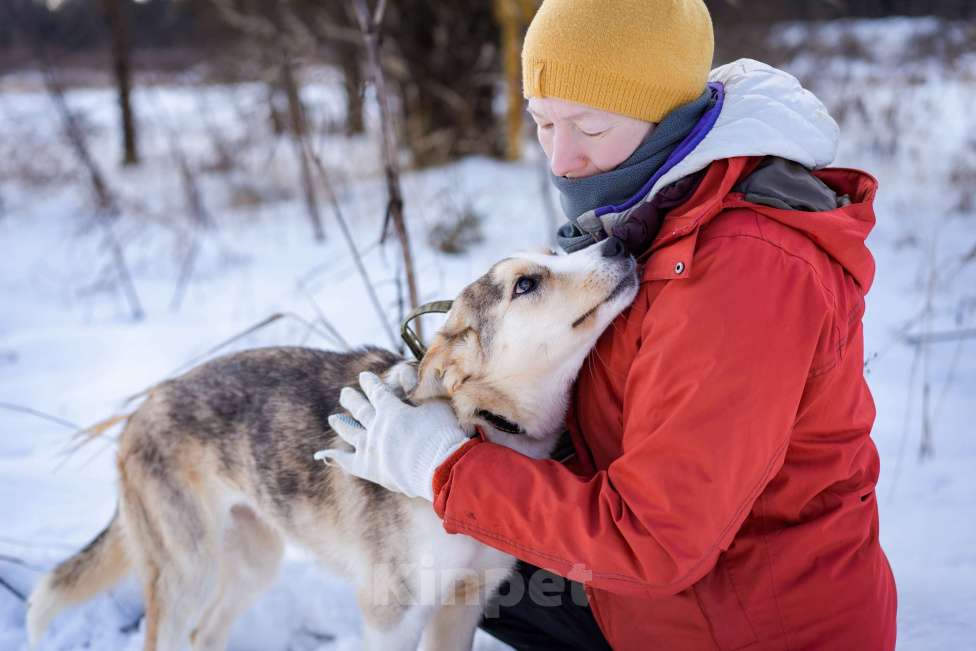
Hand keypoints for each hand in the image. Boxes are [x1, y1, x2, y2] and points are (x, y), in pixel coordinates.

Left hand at [314, 371, 468, 500]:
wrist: (440, 470)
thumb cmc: (443, 434)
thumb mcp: (436, 404)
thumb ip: (419, 388)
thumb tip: (405, 372)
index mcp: (391, 409)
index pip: (377, 391)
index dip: (370, 383)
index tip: (364, 376)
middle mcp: (376, 426)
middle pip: (360, 409)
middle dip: (352, 399)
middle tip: (344, 393)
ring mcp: (369, 448)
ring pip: (350, 432)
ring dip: (341, 424)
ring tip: (334, 418)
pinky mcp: (369, 469)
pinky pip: (348, 461)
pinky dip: (337, 457)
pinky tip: (328, 454)